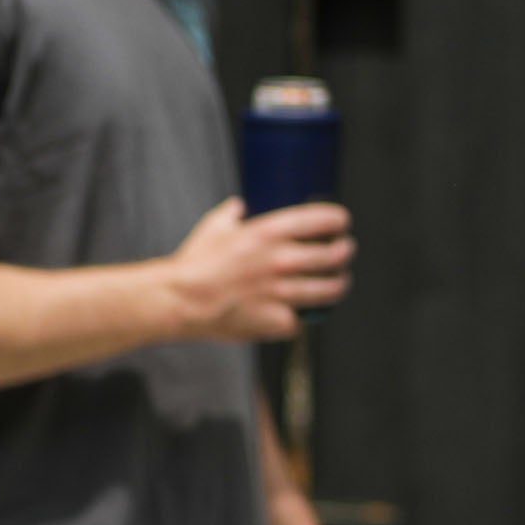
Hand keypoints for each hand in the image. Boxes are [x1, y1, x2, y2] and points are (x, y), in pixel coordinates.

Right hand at [169, 197, 352, 341]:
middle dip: (346, 251)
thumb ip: (231, 214)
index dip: (339, 221)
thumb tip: (239, 205)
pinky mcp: (279, 319)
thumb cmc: (194, 264)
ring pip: (332, 289)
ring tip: (338, 281)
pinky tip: (295, 312)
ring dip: (339, 283)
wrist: (179, 300)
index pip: (324, 220)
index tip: (342, 224)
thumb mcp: (213, 228)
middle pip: (337, 255)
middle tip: (344, 251)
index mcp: (269, 233)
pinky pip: (303, 319)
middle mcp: (282, 260)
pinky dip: (300, 317)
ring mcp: (283, 291)